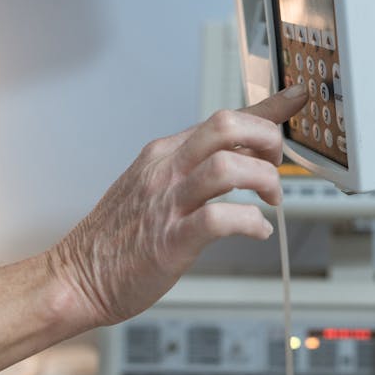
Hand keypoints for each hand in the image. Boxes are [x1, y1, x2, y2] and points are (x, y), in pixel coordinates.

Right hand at [49, 85, 308, 327]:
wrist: (76, 277)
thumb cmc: (118, 238)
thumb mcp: (154, 186)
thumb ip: (194, 167)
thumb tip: (242, 156)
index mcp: (164, 153)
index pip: (223, 118)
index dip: (267, 109)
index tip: (297, 98)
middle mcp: (166, 169)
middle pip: (226, 125)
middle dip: (267, 139)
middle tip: (276, 165)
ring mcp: (167, 202)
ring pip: (227, 167)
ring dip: (263, 180)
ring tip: (270, 201)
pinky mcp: (169, 240)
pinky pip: (219, 219)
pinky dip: (249, 223)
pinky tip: (256, 231)